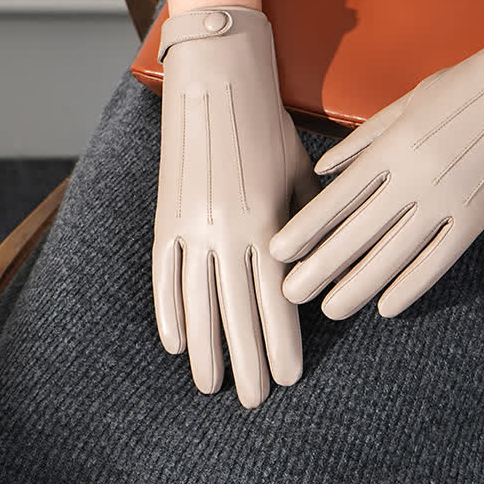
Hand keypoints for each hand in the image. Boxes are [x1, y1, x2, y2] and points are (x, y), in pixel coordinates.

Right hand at [152, 5, 319, 404]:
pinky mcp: (165, 216)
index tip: (288, 378)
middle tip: (254, 400)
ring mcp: (191, 225)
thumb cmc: (269, 129)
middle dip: (248, 361)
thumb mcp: (300, 175)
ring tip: (211, 386)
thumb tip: (319, 273)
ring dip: (205, 349)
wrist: (218, 82)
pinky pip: (164, 273)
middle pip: (236, 311)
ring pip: (196, 301)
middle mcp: (227, 231)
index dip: (282, 342)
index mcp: (267, 222)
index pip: (276, 298)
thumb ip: (309, 226)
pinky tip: (174, 342)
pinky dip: (168, 310)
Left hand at [269, 0, 483, 319]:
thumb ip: (363, 140)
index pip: (336, 197)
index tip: (277, 252)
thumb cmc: (465, 85)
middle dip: (319, 267)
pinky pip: (439, 259)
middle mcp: (414, 176)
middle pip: (357, 232)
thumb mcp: (406, 103)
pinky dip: (411, 286)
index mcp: (392, 145)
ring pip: (393, 255)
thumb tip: (323, 169)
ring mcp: (448, 198)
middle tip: (290, 293)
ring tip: (331, 309)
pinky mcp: (479, 215)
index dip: (304, 228)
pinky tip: (387, 306)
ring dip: (358, 286)